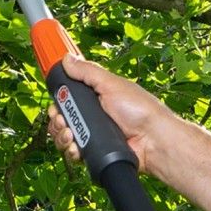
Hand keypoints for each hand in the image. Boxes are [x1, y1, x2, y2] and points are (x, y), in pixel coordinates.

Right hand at [46, 53, 169, 176]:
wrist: (153, 141)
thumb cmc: (140, 110)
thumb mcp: (112, 85)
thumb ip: (88, 72)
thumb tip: (67, 58)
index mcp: (96, 98)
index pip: (68, 98)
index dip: (59, 101)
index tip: (56, 104)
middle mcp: (93, 116)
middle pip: (61, 118)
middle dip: (57, 120)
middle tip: (63, 121)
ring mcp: (93, 135)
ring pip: (64, 136)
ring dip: (61, 136)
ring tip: (70, 136)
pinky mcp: (95, 151)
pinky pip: (73, 152)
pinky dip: (70, 151)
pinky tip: (76, 149)